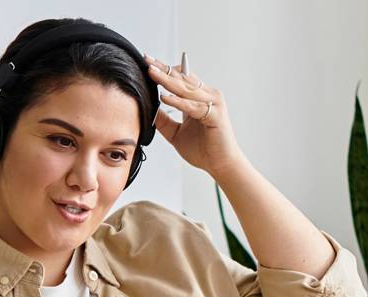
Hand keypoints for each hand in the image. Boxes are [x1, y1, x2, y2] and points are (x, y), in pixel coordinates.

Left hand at [144, 54, 247, 178]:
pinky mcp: (216, 115)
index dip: (165, 69)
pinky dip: (178, 101)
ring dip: (167, 80)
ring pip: (186, 89)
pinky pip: (192, 106)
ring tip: (151, 73)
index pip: (181, 78)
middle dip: (163, 69)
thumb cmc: (203, 150)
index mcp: (200, 98)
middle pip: (183, 78)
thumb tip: (148, 108)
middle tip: (147, 60)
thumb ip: (163, 120)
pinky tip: (164, 97)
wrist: (220, 165)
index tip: (148, 61)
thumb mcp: (175, 133)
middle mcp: (209, 96)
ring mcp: (214, 104)